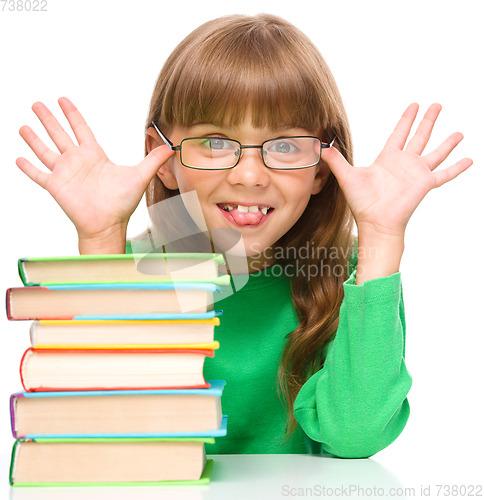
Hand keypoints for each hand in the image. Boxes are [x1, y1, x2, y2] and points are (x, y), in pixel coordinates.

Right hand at [16, 97, 173, 251]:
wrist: (108, 224)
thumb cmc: (122, 204)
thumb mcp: (140, 176)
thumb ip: (154, 159)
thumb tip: (171, 146)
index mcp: (94, 156)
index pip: (81, 129)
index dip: (72, 114)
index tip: (63, 100)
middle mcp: (77, 161)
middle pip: (59, 134)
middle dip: (48, 119)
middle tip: (37, 104)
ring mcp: (65, 173)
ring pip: (45, 150)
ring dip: (34, 138)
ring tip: (23, 125)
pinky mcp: (55, 186)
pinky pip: (38, 174)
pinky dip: (28, 167)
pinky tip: (17, 158)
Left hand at [322, 103, 472, 237]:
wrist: (375, 222)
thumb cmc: (361, 203)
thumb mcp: (346, 176)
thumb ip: (335, 160)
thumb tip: (320, 146)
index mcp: (387, 159)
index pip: (399, 133)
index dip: (406, 119)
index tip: (414, 105)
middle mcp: (404, 164)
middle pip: (419, 136)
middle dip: (428, 120)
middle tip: (437, 105)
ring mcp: (416, 174)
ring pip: (436, 152)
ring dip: (447, 143)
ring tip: (459, 132)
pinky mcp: (425, 184)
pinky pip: (445, 174)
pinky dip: (458, 167)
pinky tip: (470, 159)